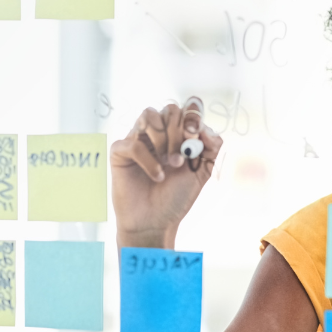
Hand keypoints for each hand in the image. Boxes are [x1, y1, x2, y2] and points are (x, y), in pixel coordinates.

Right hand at [110, 97, 222, 246]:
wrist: (156, 222)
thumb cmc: (176, 196)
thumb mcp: (202, 171)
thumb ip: (211, 147)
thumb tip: (206, 128)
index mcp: (177, 134)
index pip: (186, 109)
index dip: (193, 116)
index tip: (195, 135)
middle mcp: (157, 133)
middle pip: (169, 110)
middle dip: (180, 131)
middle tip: (183, 156)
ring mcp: (138, 140)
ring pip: (149, 115)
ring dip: (164, 139)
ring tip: (172, 163)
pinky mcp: (120, 152)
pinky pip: (133, 143)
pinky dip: (149, 160)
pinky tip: (157, 176)